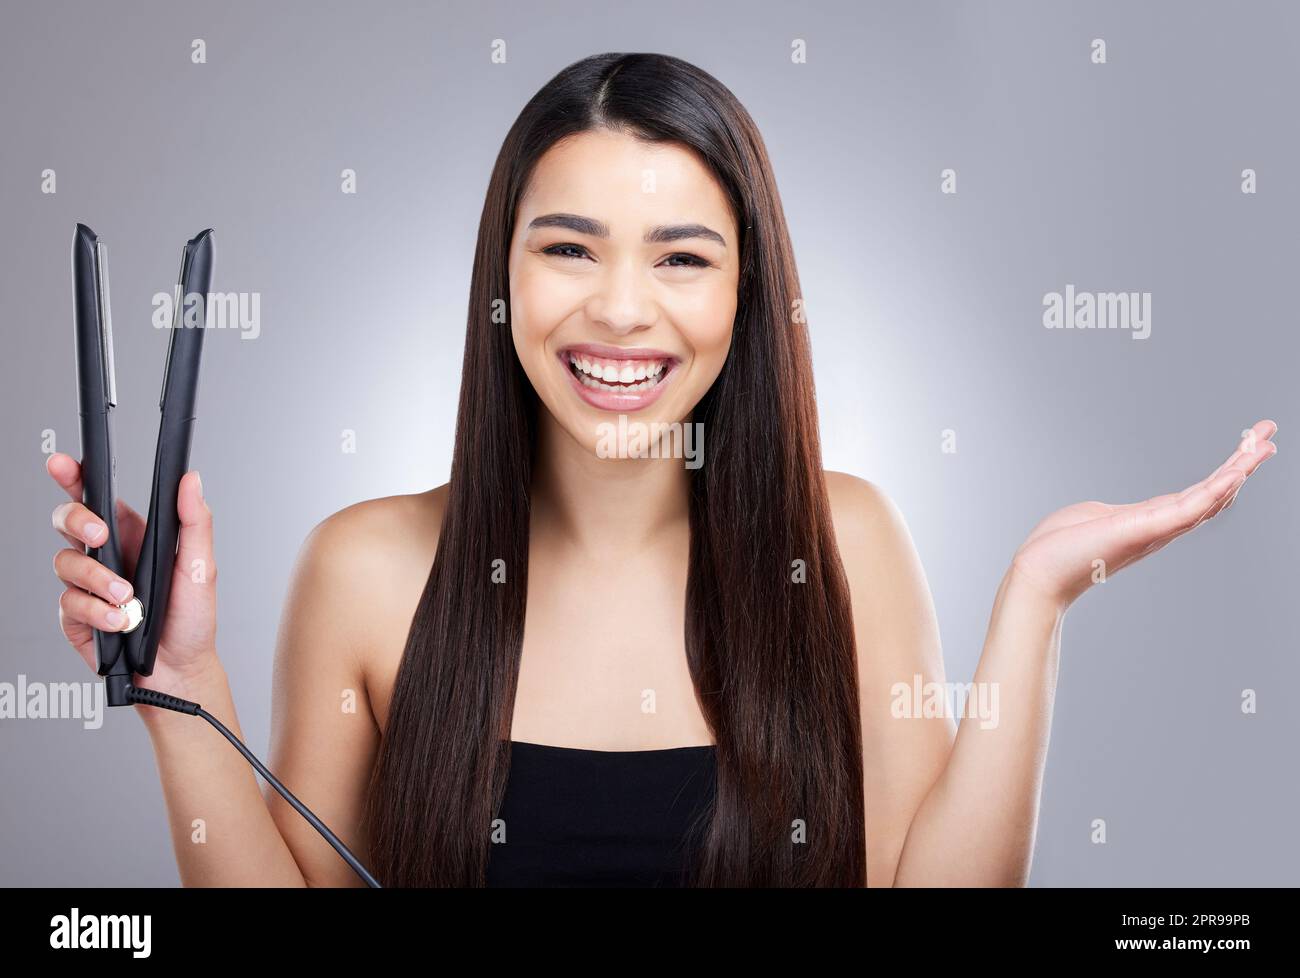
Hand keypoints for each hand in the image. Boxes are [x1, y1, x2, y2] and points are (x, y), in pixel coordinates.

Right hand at [47, 453, 220, 696]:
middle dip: (76, 521)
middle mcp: (107, 557)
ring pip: (66, 563)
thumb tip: (191, 480)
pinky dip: (96, 612)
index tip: (64, 464)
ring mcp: (88, 587)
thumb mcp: (202, 568)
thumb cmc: (193, 620)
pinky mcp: (76, 617)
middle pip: (68, 521)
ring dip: (98, 580)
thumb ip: (195, 522)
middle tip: (99, 536)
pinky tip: (119, 621)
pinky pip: (69, 603)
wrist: (179, 672)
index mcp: (134, 537)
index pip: (98, 498)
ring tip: (128, 599)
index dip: (75, 477)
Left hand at [1009, 420, 1277, 610]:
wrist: (1039, 573)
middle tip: (1269, 435)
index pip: (1197, 495)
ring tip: (1265, 444)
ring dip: (1240, 470)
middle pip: (1214, 493)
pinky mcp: (1146, 528)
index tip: (1246, 450)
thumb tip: (1107, 512)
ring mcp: (1157, 529)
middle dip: (1243, 464)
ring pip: (1210, 497)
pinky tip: (1237, 472)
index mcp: (1149, 521)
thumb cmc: (1058, 549)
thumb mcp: (1091, 518)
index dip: (1224, 475)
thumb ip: (1109, 513)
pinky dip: (1215, 490)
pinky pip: (1189, 507)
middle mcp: (1161, 527)